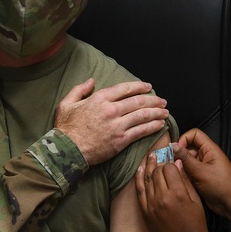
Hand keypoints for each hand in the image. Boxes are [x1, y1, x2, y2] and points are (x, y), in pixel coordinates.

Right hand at [54, 78, 169, 165]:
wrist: (67, 151)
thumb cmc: (65, 128)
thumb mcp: (66, 104)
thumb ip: (79, 90)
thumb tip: (91, 80)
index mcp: (100, 99)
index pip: (125, 88)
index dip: (139, 86)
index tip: (148, 87)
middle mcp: (111, 110)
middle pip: (138, 101)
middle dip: (153, 100)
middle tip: (162, 101)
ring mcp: (117, 125)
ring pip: (143, 115)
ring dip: (157, 112)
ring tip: (165, 112)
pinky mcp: (121, 140)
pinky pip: (141, 131)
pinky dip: (153, 127)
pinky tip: (160, 124)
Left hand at [134, 153, 214, 231]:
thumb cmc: (197, 226)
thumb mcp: (196, 201)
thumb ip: (186, 181)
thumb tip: (177, 164)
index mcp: (178, 193)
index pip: (169, 168)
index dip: (172, 163)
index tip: (174, 162)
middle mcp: (162, 198)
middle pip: (157, 172)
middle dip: (161, 163)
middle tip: (161, 155)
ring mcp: (151, 205)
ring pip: (147, 179)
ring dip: (149, 167)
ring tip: (150, 156)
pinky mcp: (145, 213)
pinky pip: (139, 191)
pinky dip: (139, 179)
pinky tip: (140, 169)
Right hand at [173, 128, 230, 218]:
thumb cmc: (222, 186)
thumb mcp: (201, 171)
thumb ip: (186, 158)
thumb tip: (174, 146)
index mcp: (210, 149)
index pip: (194, 134)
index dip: (184, 139)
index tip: (176, 150)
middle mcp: (206, 156)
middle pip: (189, 148)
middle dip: (180, 155)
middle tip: (173, 165)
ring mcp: (203, 166)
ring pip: (187, 161)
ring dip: (181, 167)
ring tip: (178, 175)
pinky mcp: (200, 176)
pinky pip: (189, 171)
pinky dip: (184, 175)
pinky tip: (182, 182)